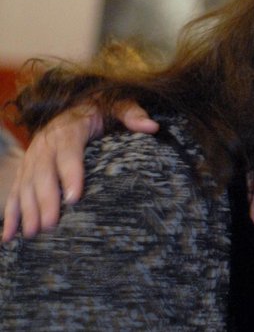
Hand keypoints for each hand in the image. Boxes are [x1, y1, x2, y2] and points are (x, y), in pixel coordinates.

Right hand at [1, 101, 157, 241]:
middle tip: (51, 225)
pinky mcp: (26, 168)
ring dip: (27, 209)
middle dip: (46, 200)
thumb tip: (152, 126)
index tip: (75, 198)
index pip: (69, 152)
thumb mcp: (119, 105)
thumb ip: (133, 114)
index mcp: (69, 128)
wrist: (76, 104)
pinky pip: (15, 190)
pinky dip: (10, 213)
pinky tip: (10, 236)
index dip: (70, 174)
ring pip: (26, 184)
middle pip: (43, 172)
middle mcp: (46, 143)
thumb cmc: (101, 109)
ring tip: (33, 233)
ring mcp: (33, 156)